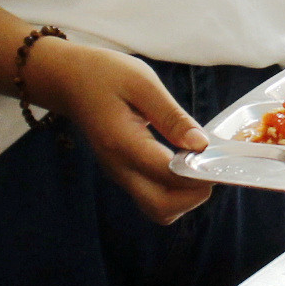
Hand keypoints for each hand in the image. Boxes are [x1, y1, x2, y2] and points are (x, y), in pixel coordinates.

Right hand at [27, 41, 211, 224]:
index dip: (198, 173)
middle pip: (162, 209)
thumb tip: (201, 144)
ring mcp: (120, 175)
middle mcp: (119, 168)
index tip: (216, 155)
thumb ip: (171, 116)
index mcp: (123, 144)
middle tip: (208, 165)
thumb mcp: (142, 82)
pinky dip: (175, 191)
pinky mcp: (124, 174)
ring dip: (185, 197)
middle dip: (194, 195)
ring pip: (159, 210)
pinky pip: (153, 198)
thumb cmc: (104, 74)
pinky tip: (184, 163)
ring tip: (197, 164)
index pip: (168, 176)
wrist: (68, 81)